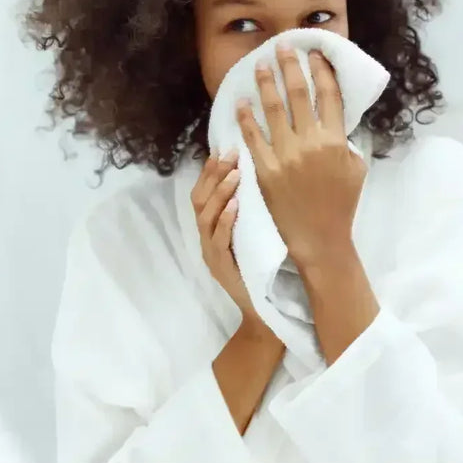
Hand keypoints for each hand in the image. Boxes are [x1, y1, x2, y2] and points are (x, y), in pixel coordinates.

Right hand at [191, 151, 264, 330]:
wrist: (263, 313)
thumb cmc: (261, 273)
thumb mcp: (252, 238)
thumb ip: (249, 215)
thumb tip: (257, 180)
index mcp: (211, 232)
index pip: (202, 195)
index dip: (210, 172)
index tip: (224, 149)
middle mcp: (205, 240)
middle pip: (199, 201)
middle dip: (213, 175)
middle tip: (230, 154)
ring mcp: (211, 254)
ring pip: (205, 217)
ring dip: (220, 193)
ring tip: (235, 174)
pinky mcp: (221, 267)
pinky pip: (218, 239)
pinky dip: (225, 220)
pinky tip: (236, 205)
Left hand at [236, 46, 366, 269]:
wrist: (319, 237)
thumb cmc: (340, 204)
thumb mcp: (355, 168)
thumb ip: (345, 139)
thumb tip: (335, 114)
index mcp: (336, 141)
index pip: (329, 96)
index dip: (322, 71)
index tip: (315, 53)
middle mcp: (311, 143)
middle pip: (300, 95)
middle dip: (291, 67)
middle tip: (283, 45)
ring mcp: (286, 156)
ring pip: (273, 110)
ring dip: (266, 84)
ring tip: (260, 64)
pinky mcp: (265, 169)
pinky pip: (253, 137)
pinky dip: (246, 117)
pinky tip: (241, 101)